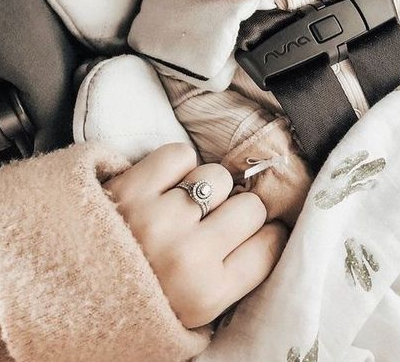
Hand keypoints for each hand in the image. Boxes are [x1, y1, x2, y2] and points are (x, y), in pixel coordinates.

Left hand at [104, 143, 287, 327]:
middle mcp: (188, 256)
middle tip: (212, 223)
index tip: (252, 236)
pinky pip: (180, 154)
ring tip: (181, 205)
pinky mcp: (132, 186)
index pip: (270, 246)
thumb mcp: (187, 321)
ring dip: (204, 188)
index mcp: (206, 295)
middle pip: (251, 207)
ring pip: (217, 177)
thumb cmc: (127, 307)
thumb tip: (268, 238)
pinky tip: (161, 186)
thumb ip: (228, 285)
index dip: (265, 237)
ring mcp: (159, 217)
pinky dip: (174, 165)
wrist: (54, 295)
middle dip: (235, 213)